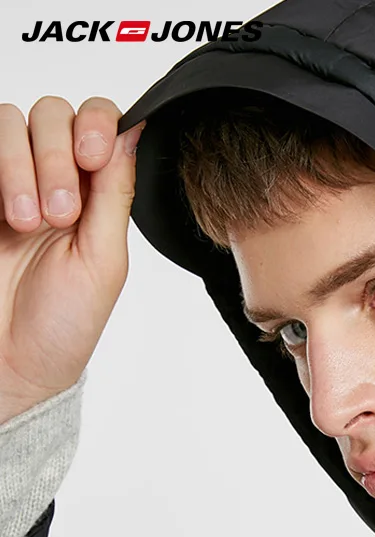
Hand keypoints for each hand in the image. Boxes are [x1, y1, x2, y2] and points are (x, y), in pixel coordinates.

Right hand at [0, 96, 143, 424]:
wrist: (12, 358)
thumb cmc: (64, 321)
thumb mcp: (104, 257)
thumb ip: (116, 192)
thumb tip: (137, 130)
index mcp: (94, 193)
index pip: (99, 123)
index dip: (96, 124)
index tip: (92, 157)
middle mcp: (52, 178)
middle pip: (53, 114)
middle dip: (57, 158)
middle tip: (60, 215)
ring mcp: (7, 180)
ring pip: (10, 122)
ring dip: (22, 167)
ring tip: (28, 223)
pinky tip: (5, 216)